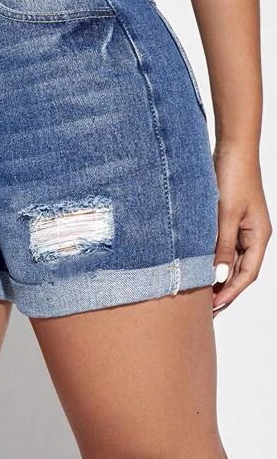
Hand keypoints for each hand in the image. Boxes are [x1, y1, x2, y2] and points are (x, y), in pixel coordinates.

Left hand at [212, 143, 271, 315]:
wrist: (232, 149)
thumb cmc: (233, 177)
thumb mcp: (226, 214)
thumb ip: (222, 245)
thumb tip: (219, 275)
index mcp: (259, 236)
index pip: (247, 274)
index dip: (231, 292)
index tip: (214, 307)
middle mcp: (253, 235)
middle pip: (240, 270)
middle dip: (224, 290)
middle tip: (205, 309)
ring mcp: (242, 227)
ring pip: (230, 259)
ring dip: (218, 275)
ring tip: (200, 293)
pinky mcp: (229, 218)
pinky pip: (222, 245)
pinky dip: (212, 257)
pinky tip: (199, 266)